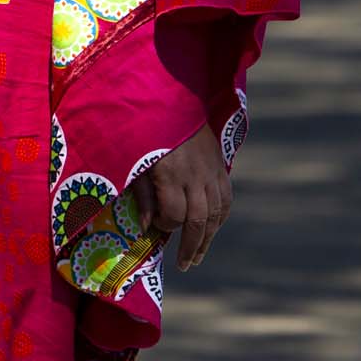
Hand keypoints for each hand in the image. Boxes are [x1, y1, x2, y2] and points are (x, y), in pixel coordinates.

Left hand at [131, 122, 230, 271]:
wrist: (170, 96)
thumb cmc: (143, 129)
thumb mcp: (134, 160)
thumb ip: (141, 194)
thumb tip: (145, 228)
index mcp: (171, 172)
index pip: (174, 214)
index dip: (165, 226)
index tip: (155, 229)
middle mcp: (196, 174)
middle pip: (199, 219)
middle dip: (191, 245)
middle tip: (184, 264)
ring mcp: (212, 169)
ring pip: (217, 212)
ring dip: (208, 236)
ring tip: (197, 255)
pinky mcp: (221, 163)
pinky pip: (226, 197)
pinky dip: (220, 216)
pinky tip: (212, 229)